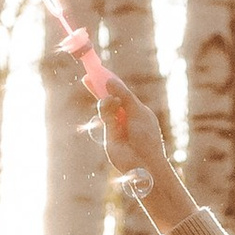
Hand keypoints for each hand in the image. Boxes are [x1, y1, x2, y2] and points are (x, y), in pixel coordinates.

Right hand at [92, 67, 172, 191]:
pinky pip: (104, 119)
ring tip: (111, 101)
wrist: (145, 162)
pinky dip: (106, 113)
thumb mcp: (137, 111)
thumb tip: (110, 82)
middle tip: (87, 77)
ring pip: (105, 108)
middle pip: (109, 98)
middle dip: (99, 88)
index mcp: (136, 109)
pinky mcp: (107, 136)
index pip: (121, 93)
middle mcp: (124, 116)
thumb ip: (123, 96)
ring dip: (106, 102)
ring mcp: (115, 126)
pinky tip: (112, 117)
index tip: (99, 72)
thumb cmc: (147, 136)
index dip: (111, 83)